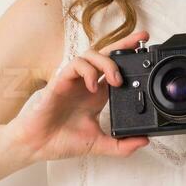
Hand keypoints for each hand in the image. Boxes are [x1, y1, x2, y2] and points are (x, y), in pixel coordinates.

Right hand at [5, 30, 151, 162]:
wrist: (38, 146)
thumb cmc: (62, 141)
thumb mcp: (99, 144)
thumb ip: (122, 145)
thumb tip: (145, 141)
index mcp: (98, 95)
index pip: (116, 70)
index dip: (131, 58)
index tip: (147, 52)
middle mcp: (87, 84)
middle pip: (106, 54)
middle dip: (125, 44)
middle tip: (141, 40)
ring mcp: (74, 81)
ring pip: (91, 55)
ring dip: (107, 62)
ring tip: (116, 80)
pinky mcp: (60, 82)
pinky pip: (75, 65)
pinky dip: (87, 71)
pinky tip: (93, 86)